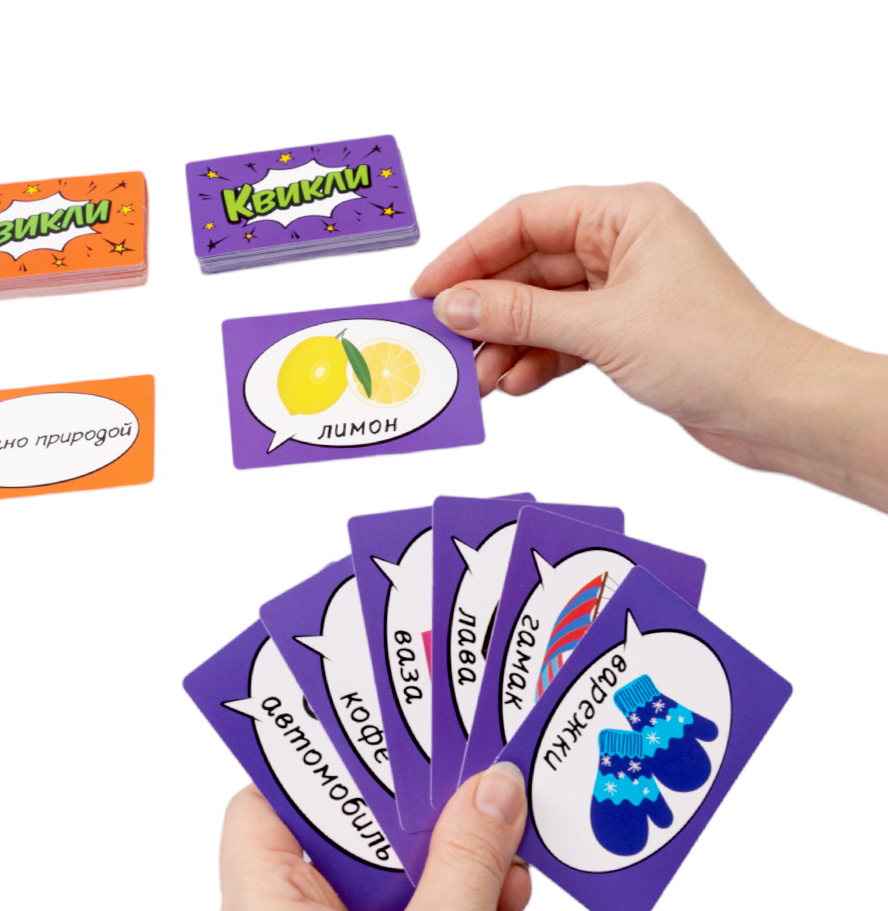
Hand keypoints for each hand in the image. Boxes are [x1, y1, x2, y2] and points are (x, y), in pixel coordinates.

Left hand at [216, 764, 535, 910]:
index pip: (257, 813)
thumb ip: (468, 852)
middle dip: (390, 822)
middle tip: (439, 774)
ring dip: (425, 878)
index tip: (361, 733)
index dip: (308, 768)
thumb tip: (493, 786)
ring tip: (485, 836)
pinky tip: (497, 906)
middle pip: (315, 858)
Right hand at [414, 183, 887, 511]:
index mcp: (626, 214)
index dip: (469, 254)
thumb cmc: (714, 348)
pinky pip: (562, 339)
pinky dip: (536, 361)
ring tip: (478, 380)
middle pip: (528, 267)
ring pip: (542, 309)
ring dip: (506, 343)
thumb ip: (521, 313)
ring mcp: (624, 290)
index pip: (525, 220)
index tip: (427, 290)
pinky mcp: (626, 333)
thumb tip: (454, 304)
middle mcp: (623, 244)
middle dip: (486, 310)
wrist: (772, 405)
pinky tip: (516, 386)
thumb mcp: (601, 327)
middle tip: (443, 345)